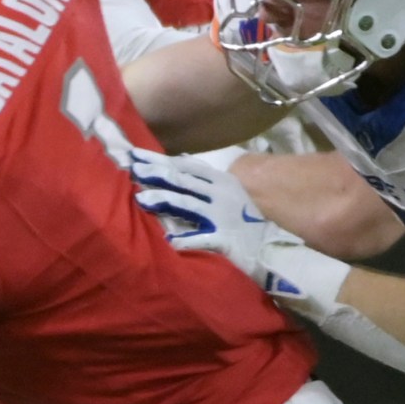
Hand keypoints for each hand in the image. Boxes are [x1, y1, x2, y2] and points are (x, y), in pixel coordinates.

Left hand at [130, 148, 294, 273]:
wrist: (270, 247)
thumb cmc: (244, 220)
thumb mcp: (227, 191)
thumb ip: (203, 178)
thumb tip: (179, 159)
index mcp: (221, 181)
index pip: (186, 166)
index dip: (160, 160)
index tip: (136, 155)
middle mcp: (221, 195)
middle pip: (184, 182)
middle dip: (158, 174)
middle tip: (133, 170)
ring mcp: (223, 217)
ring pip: (189, 205)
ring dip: (165, 201)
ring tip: (142, 199)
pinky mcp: (226, 240)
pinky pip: (203, 239)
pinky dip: (186, 239)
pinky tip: (169, 239)